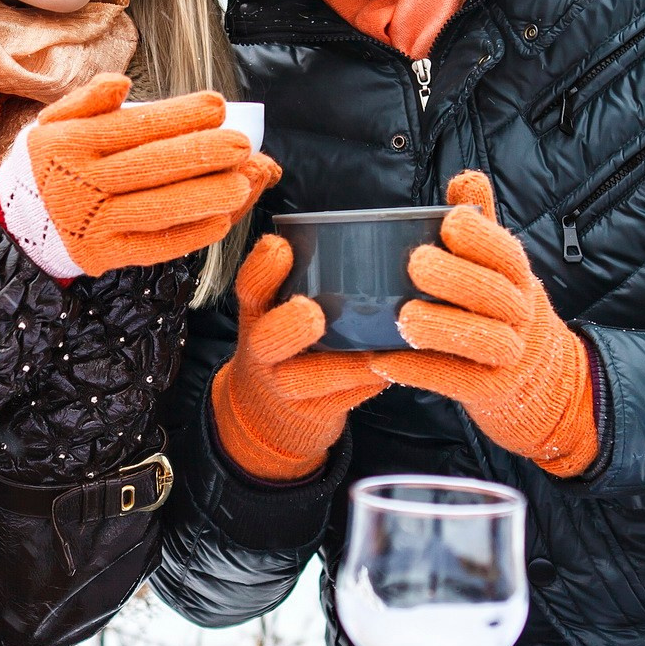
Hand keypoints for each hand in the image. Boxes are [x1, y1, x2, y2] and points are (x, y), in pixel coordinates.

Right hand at [0, 75, 270, 276]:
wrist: (16, 221)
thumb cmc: (52, 163)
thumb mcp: (55, 121)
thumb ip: (89, 99)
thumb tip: (121, 83)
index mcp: (70, 144)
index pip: (134, 126)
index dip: (179, 115)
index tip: (217, 105)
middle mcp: (81, 184)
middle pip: (150, 166)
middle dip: (201, 153)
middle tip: (241, 144)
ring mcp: (92, 222)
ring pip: (156, 208)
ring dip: (202, 196)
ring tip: (240, 183)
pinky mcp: (102, 254)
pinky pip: (152, 247)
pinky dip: (187, 235)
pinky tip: (218, 221)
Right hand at [211, 234, 389, 481]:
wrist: (267, 415)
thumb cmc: (286, 343)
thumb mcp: (275, 310)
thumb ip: (305, 277)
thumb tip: (373, 229)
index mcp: (256, 314)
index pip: (250, 289)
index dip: (261, 269)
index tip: (280, 246)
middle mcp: (264, 350)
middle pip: (267, 339)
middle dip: (288, 326)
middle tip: (313, 312)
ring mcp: (285, 386)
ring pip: (308, 379)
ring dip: (342, 367)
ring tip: (374, 354)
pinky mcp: (313, 414)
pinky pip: (343, 401)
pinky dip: (369, 385)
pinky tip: (394, 371)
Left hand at [371, 170, 598, 477]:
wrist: (544, 383)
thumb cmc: (504, 312)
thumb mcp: (501, 270)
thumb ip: (482, 226)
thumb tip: (466, 178)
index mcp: (519, 278)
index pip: (508, 254)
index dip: (482, 237)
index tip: (449, 222)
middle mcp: (521, 314)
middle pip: (496, 294)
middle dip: (458, 277)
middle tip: (416, 264)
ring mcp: (511, 355)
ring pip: (484, 341)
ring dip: (442, 327)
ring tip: (403, 317)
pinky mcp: (492, 392)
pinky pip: (458, 382)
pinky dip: (420, 371)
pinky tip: (384, 360)